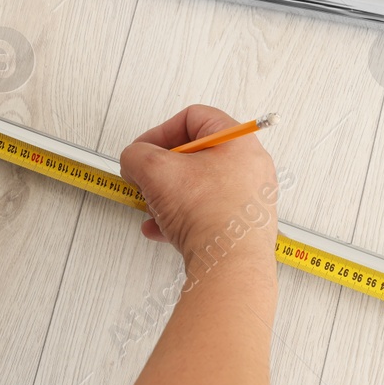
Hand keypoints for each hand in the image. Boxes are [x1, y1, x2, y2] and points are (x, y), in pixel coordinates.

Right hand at [119, 106, 279, 267]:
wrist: (230, 266)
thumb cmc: (210, 216)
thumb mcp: (156, 171)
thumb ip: (136, 155)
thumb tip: (133, 160)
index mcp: (239, 142)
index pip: (195, 118)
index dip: (161, 130)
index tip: (142, 150)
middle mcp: (250, 168)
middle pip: (196, 154)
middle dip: (162, 168)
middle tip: (145, 179)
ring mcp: (248, 199)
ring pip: (198, 187)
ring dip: (167, 195)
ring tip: (152, 206)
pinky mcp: (241, 227)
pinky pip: (205, 213)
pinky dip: (180, 218)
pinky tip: (159, 229)